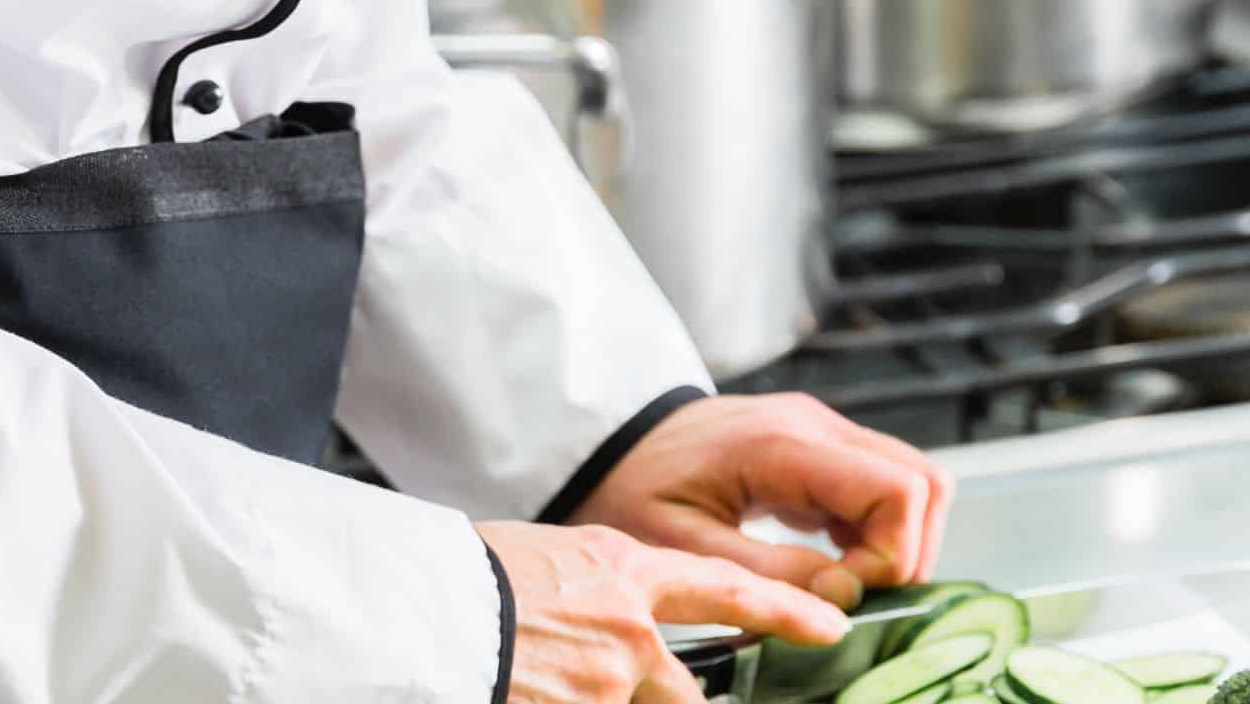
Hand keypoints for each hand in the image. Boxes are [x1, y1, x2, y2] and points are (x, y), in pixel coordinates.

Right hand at [476, 516, 850, 703]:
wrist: (421, 608)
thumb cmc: (464, 574)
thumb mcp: (543, 560)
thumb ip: (592, 593)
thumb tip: (590, 618)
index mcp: (620, 568)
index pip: (722, 586)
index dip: (781, 607)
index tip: (829, 623)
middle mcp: (628, 631)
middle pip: (685, 692)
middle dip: (663, 701)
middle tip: (614, 682)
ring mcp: (609, 685)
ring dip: (594, 695)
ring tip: (546, 673)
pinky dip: (565, 701)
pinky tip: (531, 689)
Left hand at [567, 394, 954, 601]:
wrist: (611, 444)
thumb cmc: (637, 490)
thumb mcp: (686, 545)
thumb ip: (769, 573)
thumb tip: (846, 598)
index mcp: (783, 444)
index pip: (897, 489)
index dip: (892, 555)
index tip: (845, 592)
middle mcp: (813, 424)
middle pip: (921, 480)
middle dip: (906, 551)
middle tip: (851, 591)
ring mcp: (818, 428)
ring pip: (912, 478)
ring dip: (897, 539)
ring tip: (841, 578)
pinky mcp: (816, 444)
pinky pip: (881, 481)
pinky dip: (877, 527)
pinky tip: (833, 558)